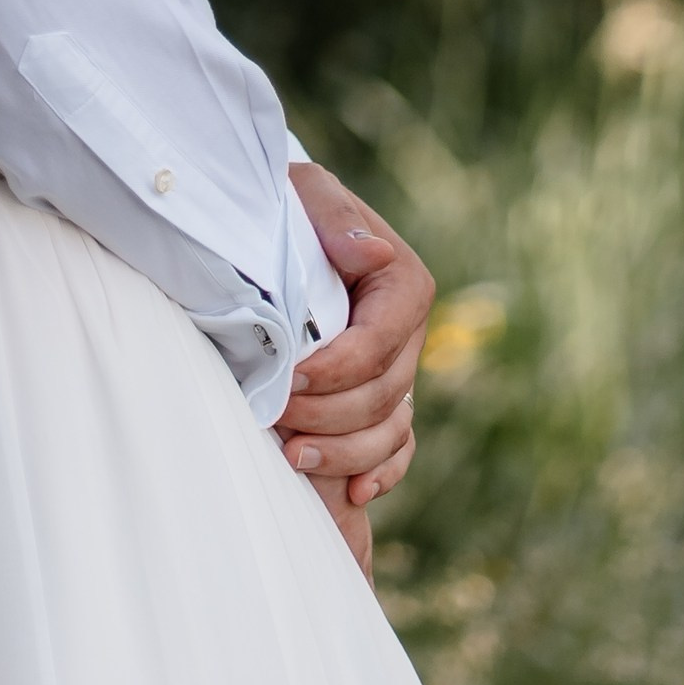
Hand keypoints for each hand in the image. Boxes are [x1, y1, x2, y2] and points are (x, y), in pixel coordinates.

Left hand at [276, 162, 432, 560]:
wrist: (283, 223)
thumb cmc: (292, 205)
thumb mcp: (308, 193)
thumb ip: (336, 219)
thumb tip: (372, 254)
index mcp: (403, 285)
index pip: (377, 344)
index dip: (335, 369)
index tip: (288, 378)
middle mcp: (409, 333)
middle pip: (382, 394)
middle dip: (328, 414)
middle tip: (274, 417)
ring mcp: (400, 370)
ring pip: (390, 429)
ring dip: (346, 452)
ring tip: (294, 458)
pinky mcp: (385, 396)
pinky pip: (398, 447)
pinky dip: (381, 472)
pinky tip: (353, 491)